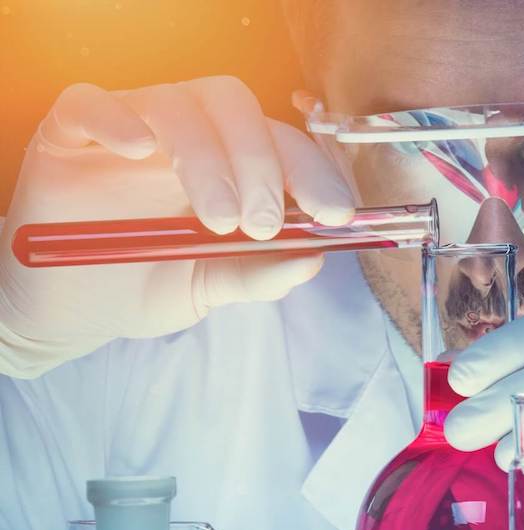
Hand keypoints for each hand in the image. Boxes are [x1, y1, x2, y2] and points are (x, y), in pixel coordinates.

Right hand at [0, 77, 350, 377]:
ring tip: (217, 221)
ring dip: (206, 157)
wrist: (69, 313)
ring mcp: (127, 128)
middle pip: (233, 106)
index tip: (336, 214)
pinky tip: (135, 153)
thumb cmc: (146, 285)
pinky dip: (117, 120)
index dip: (314, 171)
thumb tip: (314, 259)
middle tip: (260, 225)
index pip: (279, 142)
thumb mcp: (211, 287)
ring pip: (175, 103)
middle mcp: (184, 135)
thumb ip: (259, 273)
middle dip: (261, 164)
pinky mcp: (68, 134)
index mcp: (228, 162)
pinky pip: (90, 103)